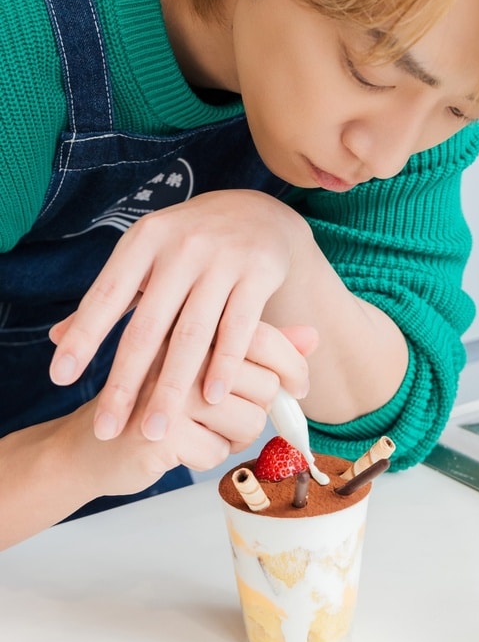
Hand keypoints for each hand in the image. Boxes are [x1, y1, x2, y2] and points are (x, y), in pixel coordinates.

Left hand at [49, 190, 313, 439]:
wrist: (256, 211)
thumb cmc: (189, 243)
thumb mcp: (146, 256)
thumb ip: (109, 298)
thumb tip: (57, 338)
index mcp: (144, 241)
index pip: (106, 295)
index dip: (84, 337)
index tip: (60, 378)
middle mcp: (181, 247)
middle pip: (147, 326)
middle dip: (125, 382)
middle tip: (108, 428)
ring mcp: (222, 259)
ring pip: (192, 334)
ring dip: (173, 387)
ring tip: (156, 429)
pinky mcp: (258, 273)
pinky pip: (239, 328)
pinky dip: (224, 365)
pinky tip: (211, 398)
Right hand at [73, 323, 317, 497]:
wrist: (93, 443)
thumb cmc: (157, 400)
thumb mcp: (207, 364)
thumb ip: (260, 347)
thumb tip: (313, 335)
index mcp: (194, 325)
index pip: (266, 337)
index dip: (293, 366)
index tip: (298, 387)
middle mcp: (182, 349)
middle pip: (266, 385)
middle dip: (256, 411)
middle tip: (225, 415)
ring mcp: (171, 388)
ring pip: (249, 421)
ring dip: (234, 438)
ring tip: (201, 430)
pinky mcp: (164, 429)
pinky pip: (220, 452)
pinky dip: (208, 457)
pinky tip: (180, 448)